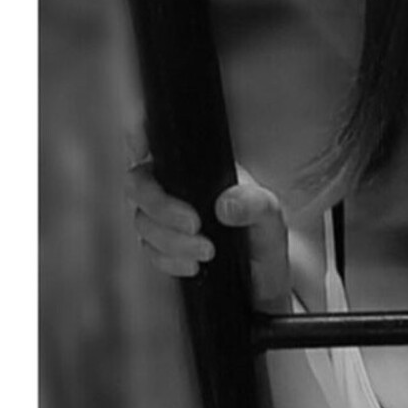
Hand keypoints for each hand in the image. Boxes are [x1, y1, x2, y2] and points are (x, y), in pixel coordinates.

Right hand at [125, 134, 289, 309]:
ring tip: (207, 252)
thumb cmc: (265, 233)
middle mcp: (176, 187)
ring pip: (142, 221)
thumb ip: (256, 204)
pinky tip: (195, 266)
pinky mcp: (163, 247)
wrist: (263, 274)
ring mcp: (165, 217)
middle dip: (160, 207)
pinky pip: (150, 251)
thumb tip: (226, 206)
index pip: (159, 141)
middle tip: (194, 225)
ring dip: (169, 240)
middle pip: (139, 185)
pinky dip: (169, 260)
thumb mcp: (270, 214)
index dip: (138, 132)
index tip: (141, 149)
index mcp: (197, 166)